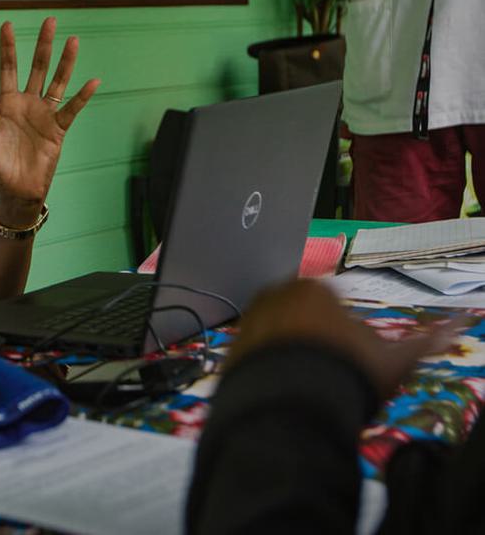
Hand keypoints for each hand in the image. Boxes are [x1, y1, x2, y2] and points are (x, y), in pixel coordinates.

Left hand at [0, 18, 100, 226]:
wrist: (14, 192)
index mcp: (7, 104)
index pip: (8, 69)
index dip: (8, 47)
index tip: (7, 24)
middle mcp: (28, 105)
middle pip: (37, 68)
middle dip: (43, 44)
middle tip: (50, 20)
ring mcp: (45, 116)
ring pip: (58, 82)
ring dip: (66, 62)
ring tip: (73, 40)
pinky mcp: (58, 130)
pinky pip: (72, 109)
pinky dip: (82, 96)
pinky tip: (93, 81)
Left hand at [227, 279, 466, 398]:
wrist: (290, 404)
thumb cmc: (348, 374)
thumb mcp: (395, 360)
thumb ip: (428, 340)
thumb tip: (461, 323)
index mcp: (316, 288)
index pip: (329, 301)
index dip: (338, 330)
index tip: (342, 356)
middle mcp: (277, 294)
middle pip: (297, 312)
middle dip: (308, 334)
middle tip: (321, 369)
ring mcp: (249, 318)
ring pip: (272, 330)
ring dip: (283, 348)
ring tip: (300, 380)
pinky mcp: (230, 345)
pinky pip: (250, 352)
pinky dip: (262, 365)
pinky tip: (277, 386)